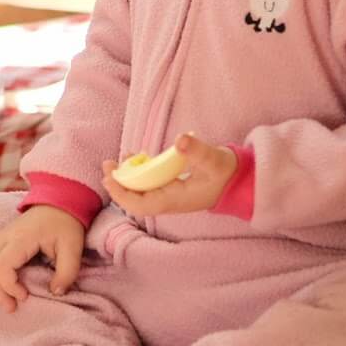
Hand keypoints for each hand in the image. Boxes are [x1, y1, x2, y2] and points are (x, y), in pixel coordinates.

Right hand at [0, 204, 84, 312]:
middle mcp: (4, 237)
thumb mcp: (73, 248)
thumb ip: (67, 273)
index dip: (8, 286)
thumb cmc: (65, 226)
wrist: (59, 203)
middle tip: (11, 307)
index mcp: (21, 239)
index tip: (25, 296)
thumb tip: (55, 293)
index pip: (2, 266)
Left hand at [101, 133, 236, 217]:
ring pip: (141, 190)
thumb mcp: (215, 160)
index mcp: (175, 200)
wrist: (239, 180)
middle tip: (107, 165)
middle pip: (136, 198)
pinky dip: (139, 171)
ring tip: (115, 160)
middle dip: (119, 184)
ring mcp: (170, 194)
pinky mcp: (171, 186)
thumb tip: (180, 140)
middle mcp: (169, 200)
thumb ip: (198, 152)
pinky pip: (149, 182)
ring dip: (127, 177)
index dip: (123, 195)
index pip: (142, 204)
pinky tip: (135, 157)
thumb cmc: (227, 172)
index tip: (109, 179)